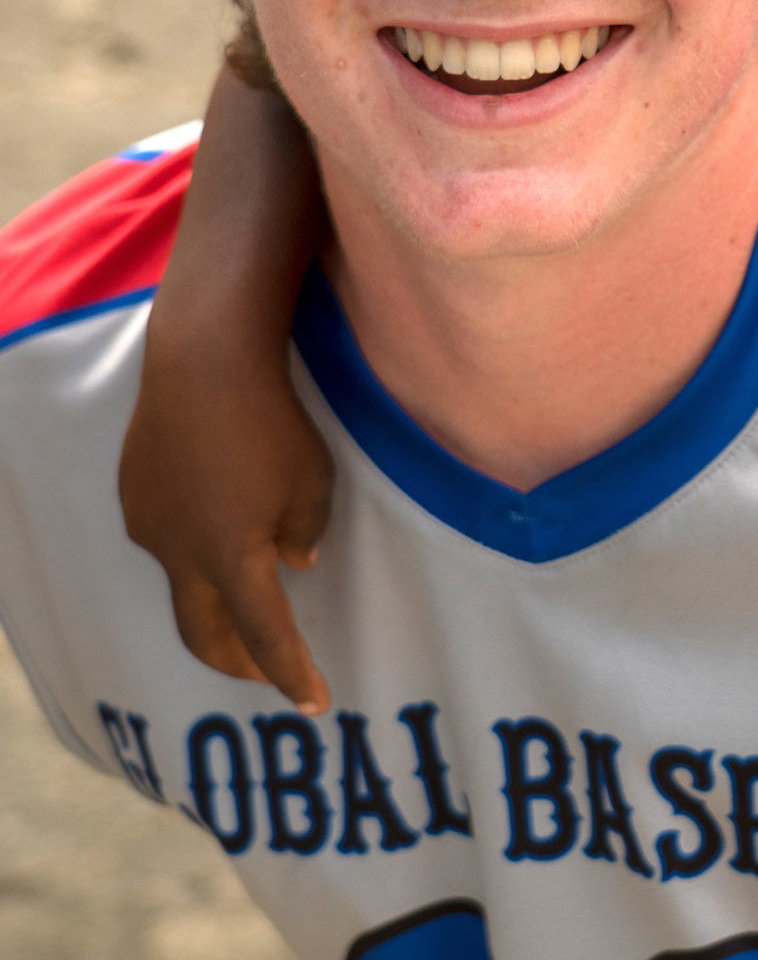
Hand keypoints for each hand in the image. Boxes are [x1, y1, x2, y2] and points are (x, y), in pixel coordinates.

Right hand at [121, 311, 333, 714]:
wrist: (204, 360)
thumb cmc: (273, 420)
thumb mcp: (314, 480)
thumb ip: (306, 530)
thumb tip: (293, 564)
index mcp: (232, 559)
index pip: (266, 635)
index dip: (292, 674)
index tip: (315, 704)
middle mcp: (180, 553)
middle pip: (203, 634)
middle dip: (237, 663)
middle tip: (268, 673)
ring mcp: (150, 524)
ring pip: (183, 583)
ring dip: (216, 600)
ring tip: (252, 597)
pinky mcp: (136, 494)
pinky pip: (168, 536)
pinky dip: (198, 549)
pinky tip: (220, 524)